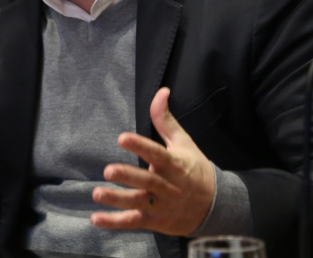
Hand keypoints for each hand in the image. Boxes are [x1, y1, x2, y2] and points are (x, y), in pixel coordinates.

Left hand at [90, 87, 215, 235]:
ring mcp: (161, 206)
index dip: (140, 146)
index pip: (156, 154)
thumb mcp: (183, 143)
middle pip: (146, 181)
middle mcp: (167, 186)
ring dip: (117, 200)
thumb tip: (161, 91)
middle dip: (127, 176)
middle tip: (108, 171)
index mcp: (174, 165)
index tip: (122, 138)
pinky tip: (96, 219)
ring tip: (96, 194)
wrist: (216, 206)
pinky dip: (115, 222)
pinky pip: (134, 222)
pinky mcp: (155, 221)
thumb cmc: (194, 169)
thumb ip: (166, 120)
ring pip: (138, 203)